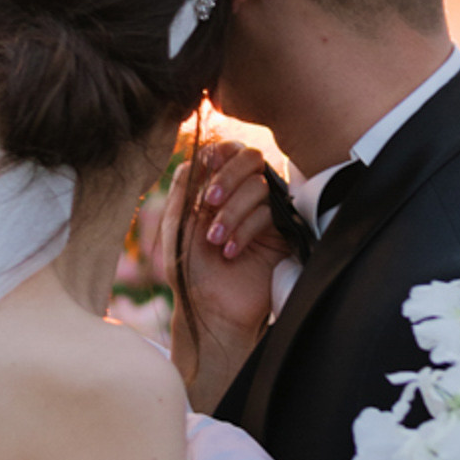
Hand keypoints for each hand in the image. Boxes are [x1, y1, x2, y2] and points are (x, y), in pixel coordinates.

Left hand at [163, 143, 292, 408]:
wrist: (209, 308)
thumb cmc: (189, 269)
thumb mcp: (177, 222)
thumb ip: (186, 183)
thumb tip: (202, 151)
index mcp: (220, 188)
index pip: (229, 151)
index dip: (220, 153)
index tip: (206, 165)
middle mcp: (244, 196)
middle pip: (251, 158)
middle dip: (228, 177)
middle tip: (210, 203)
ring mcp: (265, 213)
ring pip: (260, 187)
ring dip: (233, 211)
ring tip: (214, 240)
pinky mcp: (282, 233)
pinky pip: (271, 213)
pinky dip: (247, 227)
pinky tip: (230, 251)